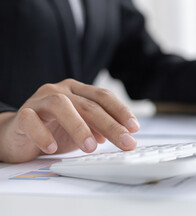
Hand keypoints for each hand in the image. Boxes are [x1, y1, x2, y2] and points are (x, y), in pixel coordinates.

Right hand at [0, 79, 139, 162]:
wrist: (18, 135)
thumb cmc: (53, 130)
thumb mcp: (82, 129)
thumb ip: (100, 128)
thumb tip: (125, 137)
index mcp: (78, 90)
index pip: (103, 96)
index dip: (121, 111)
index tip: (135, 128)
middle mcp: (60, 90)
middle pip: (89, 104)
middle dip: (110, 125)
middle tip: (125, 142)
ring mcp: (40, 100)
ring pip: (61, 105)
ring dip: (79, 127)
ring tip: (91, 147)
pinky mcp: (23, 114)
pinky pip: (32, 120)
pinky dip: (43, 134)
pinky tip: (52, 148)